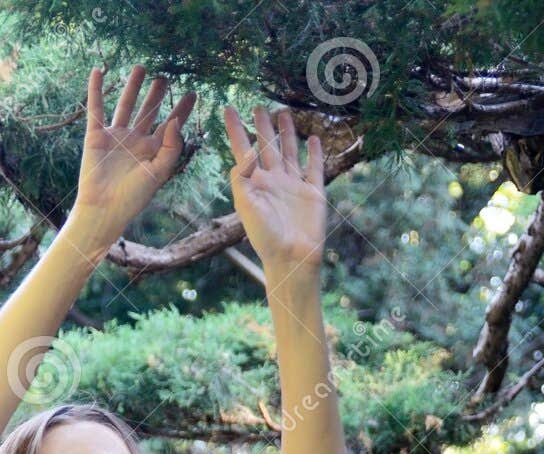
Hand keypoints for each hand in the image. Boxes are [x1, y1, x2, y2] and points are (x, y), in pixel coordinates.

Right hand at [71, 64, 196, 247]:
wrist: (103, 210)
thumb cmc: (133, 198)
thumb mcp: (158, 173)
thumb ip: (171, 147)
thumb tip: (176, 120)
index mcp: (153, 152)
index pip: (170, 125)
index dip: (181, 110)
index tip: (192, 92)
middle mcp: (136, 142)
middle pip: (148, 111)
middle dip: (157, 95)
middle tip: (165, 77)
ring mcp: (116, 137)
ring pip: (126, 105)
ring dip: (132, 87)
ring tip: (141, 67)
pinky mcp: (96, 136)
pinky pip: (96, 109)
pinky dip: (95, 90)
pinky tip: (98, 72)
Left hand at [223, 104, 325, 277]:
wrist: (291, 258)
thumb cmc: (265, 236)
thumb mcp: (245, 205)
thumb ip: (241, 176)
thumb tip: (246, 149)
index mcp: (254, 182)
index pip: (242, 149)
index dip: (235, 129)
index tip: (228, 108)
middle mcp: (273, 180)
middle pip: (267, 146)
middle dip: (262, 126)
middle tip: (258, 106)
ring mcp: (294, 185)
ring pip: (290, 151)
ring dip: (287, 133)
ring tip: (283, 113)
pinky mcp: (313, 192)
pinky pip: (314, 168)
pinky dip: (314, 153)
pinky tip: (314, 139)